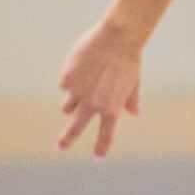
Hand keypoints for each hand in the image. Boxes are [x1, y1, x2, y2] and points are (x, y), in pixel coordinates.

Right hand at [56, 20, 143, 157]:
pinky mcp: (67, 79)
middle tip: (59, 147)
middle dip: (66, 140)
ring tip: (86, 83)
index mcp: (111, 107)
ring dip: (72, 101)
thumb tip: (135, 113)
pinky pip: (65, 85)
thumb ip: (131, 100)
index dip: (101, 146)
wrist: (119, 37)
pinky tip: (83, 66)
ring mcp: (77, 92)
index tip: (98, 156)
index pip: (105, 133)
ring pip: (67, 105)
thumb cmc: (129, 60)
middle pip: (74, 129)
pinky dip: (71, 80)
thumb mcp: (133, 82)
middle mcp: (92, 104)